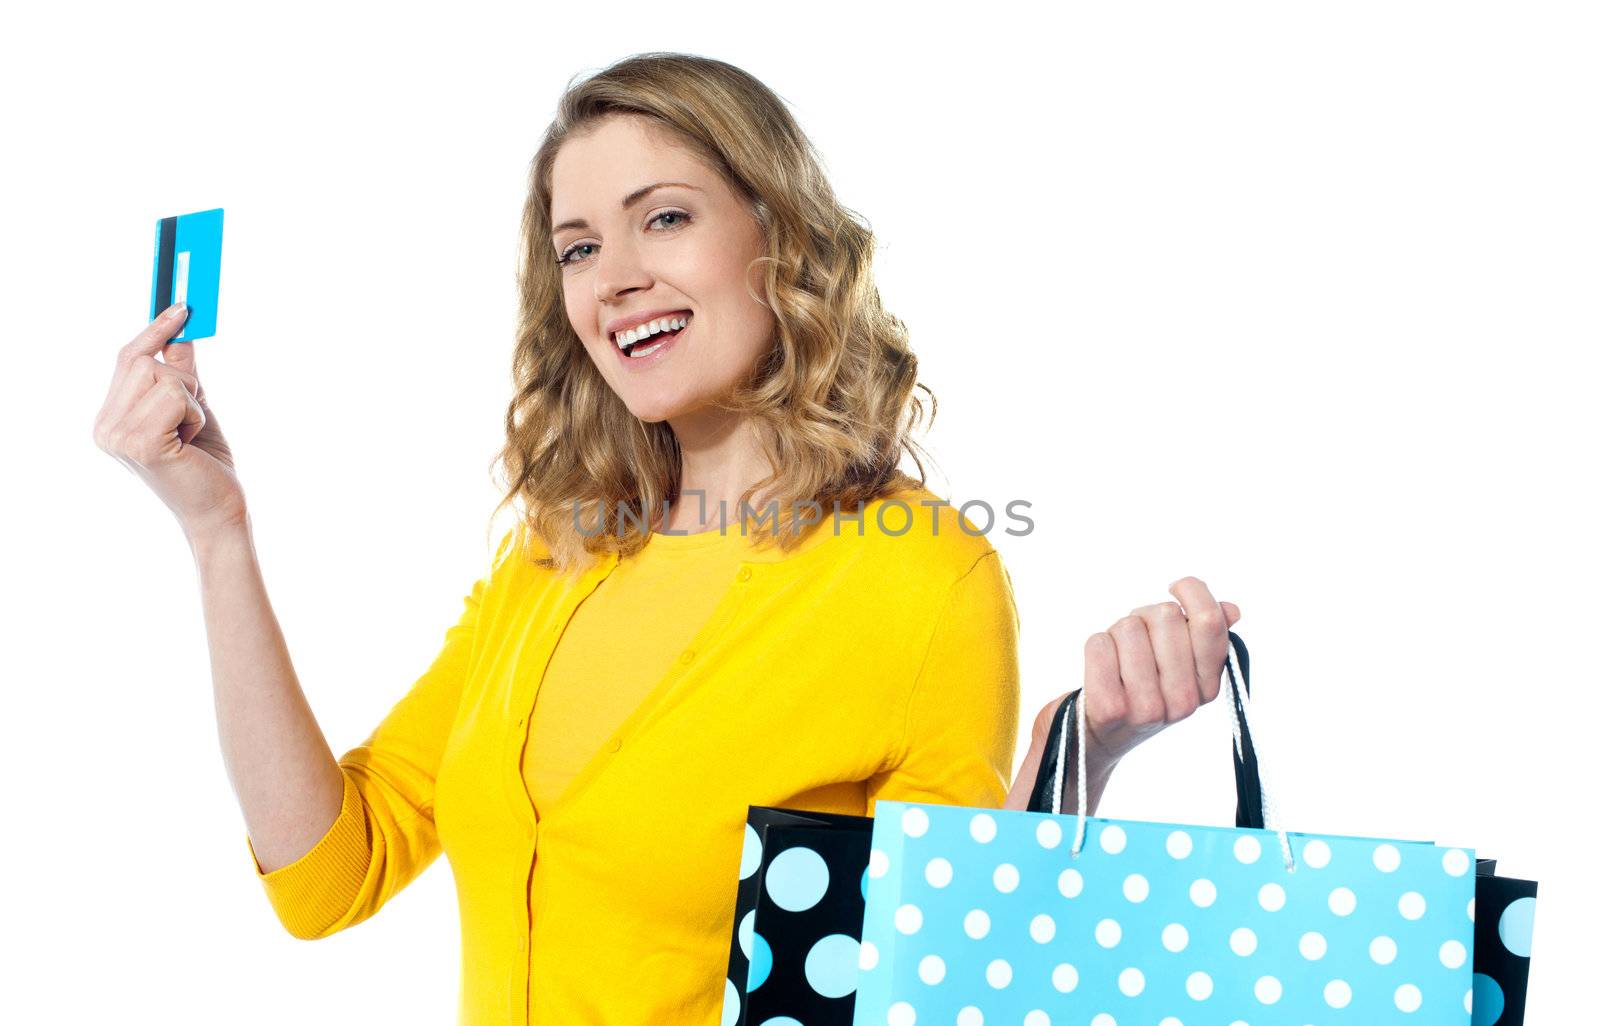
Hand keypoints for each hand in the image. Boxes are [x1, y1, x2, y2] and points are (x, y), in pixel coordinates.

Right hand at [92, 304, 247, 539]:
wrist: (219, 511)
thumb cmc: (207, 464)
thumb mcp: (195, 408)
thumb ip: (181, 372)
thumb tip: (181, 332)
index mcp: (111, 418)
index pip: (127, 359)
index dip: (154, 330)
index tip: (181, 304)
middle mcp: (105, 426)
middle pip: (144, 360)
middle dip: (184, 380)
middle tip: (193, 418)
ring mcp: (116, 435)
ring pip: (163, 374)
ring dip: (192, 400)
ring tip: (190, 435)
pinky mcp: (139, 442)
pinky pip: (176, 394)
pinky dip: (196, 414)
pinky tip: (190, 444)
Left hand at [1005, 576, 1240, 810]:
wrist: (1100, 733)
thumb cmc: (1142, 686)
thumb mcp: (1180, 664)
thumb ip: (1206, 635)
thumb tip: (1231, 610)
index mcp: (1208, 686)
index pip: (1210, 622)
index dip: (1192, 591)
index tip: (1175, 587)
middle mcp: (1183, 702)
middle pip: (1166, 616)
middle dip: (1146, 616)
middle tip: (1138, 640)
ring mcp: (1148, 708)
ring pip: (1129, 627)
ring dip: (1119, 633)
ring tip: (1120, 657)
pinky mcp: (1110, 709)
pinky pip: (1099, 645)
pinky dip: (1097, 646)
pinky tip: (1103, 666)